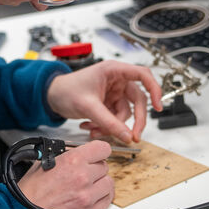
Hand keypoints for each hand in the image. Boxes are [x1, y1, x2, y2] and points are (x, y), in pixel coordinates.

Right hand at [17, 141, 113, 208]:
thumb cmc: (29, 193)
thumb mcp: (43, 163)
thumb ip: (64, 155)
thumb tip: (74, 151)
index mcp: (72, 160)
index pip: (102, 148)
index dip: (99, 152)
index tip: (98, 155)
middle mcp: (83, 176)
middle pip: (105, 166)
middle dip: (95, 169)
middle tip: (85, 175)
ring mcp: (88, 196)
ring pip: (108, 183)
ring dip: (100, 184)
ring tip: (88, 188)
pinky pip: (107, 201)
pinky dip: (101, 199)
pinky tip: (91, 198)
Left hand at [47, 60, 162, 143]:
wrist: (51, 97)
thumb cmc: (66, 90)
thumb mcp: (88, 107)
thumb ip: (108, 122)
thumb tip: (127, 136)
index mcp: (114, 71)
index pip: (143, 75)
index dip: (154, 89)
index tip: (158, 106)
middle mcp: (117, 81)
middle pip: (138, 101)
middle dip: (134, 120)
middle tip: (133, 137)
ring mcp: (114, 93)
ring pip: (125, 114)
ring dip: (112, 126)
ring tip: (93, 130)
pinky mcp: (108, 105)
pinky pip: (115, 119)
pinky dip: (105, 127)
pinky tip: (90, 128)